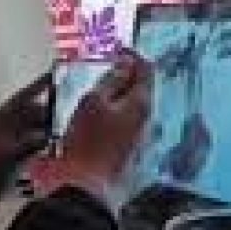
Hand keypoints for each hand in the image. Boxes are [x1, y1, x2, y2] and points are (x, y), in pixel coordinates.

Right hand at [59, 48, 151, 197]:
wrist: (84, 181)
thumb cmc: (87, 141)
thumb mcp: (94, 101)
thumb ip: (112, 79)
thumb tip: (125, 63)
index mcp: (140, 102)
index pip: (146, 69)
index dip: (132, 54)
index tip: (118, 47)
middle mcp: (146, 117)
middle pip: (141, 86)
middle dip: (126, 72)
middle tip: (107, 63)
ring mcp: (138, 133)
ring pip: (132, 102)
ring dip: (119, 90)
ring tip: (99, 84)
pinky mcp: (128, 145)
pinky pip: (125, 117)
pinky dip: (115, 106)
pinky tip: (99, 109)